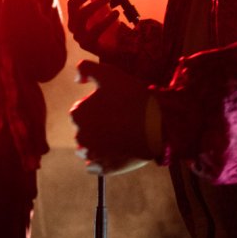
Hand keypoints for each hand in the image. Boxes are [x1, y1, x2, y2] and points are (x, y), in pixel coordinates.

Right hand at [67, 0, 124, 57]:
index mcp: (74, 14)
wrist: (114, 48)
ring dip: (95, 4)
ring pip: (81, 15)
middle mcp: (73, 24)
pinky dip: (106, 20)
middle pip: (73, 3)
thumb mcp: (100, 7)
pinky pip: (95, 30)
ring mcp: (79, 35)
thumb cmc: (106, 25)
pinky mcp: (88, 44)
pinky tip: (116, 14)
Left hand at [69, 59, 152, 174]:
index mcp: (78, 113)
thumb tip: (77, 80)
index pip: (80, 111)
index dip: (95, 107)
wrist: (159, 123)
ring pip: (87, 149)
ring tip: (117, 136)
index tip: (112, 106)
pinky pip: (94, 167)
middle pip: (83, 130)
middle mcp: (80, 135)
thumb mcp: (109, 74)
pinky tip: (112, 153)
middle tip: (118, 120)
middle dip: (95, 126)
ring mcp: (93, 154)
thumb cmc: (134, 97)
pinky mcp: (105, 168)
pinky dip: (99, 163)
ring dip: (96, 143)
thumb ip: (85, 69)